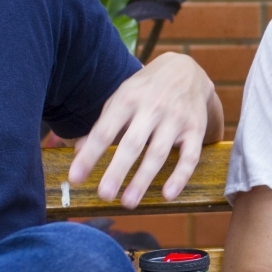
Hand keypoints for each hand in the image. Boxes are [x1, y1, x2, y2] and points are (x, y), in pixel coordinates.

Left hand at [68, 53, 221, 209]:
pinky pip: (190, 156)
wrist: (186, 69)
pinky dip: (180, 177)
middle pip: (133, 143)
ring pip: (158, 153)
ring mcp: (175, 119)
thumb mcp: (121, 98)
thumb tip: (78, 152)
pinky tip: (168, 195)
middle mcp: (152, 108)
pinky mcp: (195, 129)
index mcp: (127, 99)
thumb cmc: (145, 89)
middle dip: (117, 171)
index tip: (75, 177)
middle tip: (104, 195)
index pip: (105, 131)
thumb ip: (103, 125)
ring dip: (143, 179)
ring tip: (128, 202)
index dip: (90, 155)